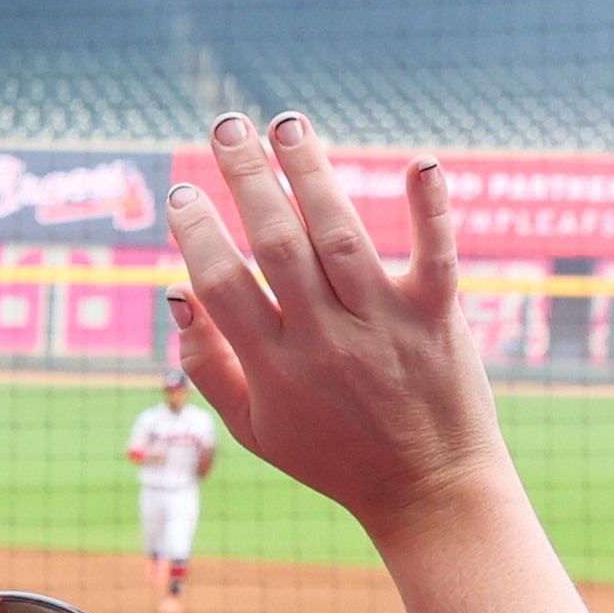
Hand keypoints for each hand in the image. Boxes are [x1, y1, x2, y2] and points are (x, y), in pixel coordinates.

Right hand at [166, 113, 496, 538]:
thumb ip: (207, 364)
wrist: (427, 489)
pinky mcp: (437, 318)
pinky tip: (420, 162)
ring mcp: (383, 327)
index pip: (224, 286)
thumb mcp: (254, 427)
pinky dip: (430, 210)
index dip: (197, 235)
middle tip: (226, 127)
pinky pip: (435, 256)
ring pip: (342, 237)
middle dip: (248, 180)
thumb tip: (175, 294)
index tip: (182, 191)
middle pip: (278, 246)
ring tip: (287, 123)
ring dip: (313, 173)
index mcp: (275, 369)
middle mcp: (326, 342)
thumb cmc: (332, 455)